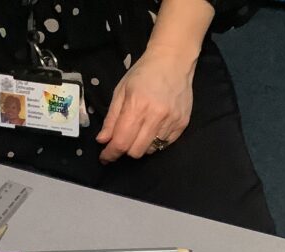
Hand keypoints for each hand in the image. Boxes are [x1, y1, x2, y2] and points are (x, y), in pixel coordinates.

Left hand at [97, 45, 195, 163]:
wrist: (173, 60)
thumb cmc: (143, 73)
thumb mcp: (121, 91)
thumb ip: (111, 118)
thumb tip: (102, 140)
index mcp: (137, 106)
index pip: (121, 142)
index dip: (110, 154)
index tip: (105, 157)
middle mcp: (156, 116)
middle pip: (136, 151)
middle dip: (125, 150)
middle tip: (123, 140)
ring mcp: (171, 121)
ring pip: (150, 150)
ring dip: (140, 145)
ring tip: (139, 131)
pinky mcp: (182, 124)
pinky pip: (165, 145)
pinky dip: (155, 142)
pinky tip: (153, 128)